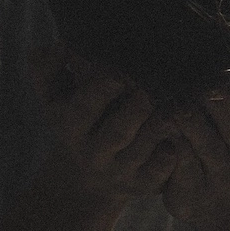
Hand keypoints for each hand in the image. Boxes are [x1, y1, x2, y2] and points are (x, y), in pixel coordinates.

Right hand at [29, 44, 178, 202]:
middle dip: (133, 112)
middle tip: (148, 92)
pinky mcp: (143, 184)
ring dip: (157, 130)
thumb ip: (47, 70)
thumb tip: (57, 46)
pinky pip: (160, 172)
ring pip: (141, 151)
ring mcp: (120, 170)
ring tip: (174, 110)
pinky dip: (171, 155)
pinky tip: (182, 137)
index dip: (100, 91)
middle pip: (116, 133)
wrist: (84, 180)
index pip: (83, 109)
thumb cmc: (76, 122)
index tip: (117, 73)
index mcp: (72, 127)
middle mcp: (95, 152)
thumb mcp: (54, 98)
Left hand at [162, 36, 229, 224]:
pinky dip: (170, 144)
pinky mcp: (192, 188)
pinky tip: (156, 123)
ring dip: (190, 119)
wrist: (221, 203)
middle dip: (217, 99)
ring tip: (174, 98)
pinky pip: (181, 163)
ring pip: (205, 143)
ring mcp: (219, 172)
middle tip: (197, 75)